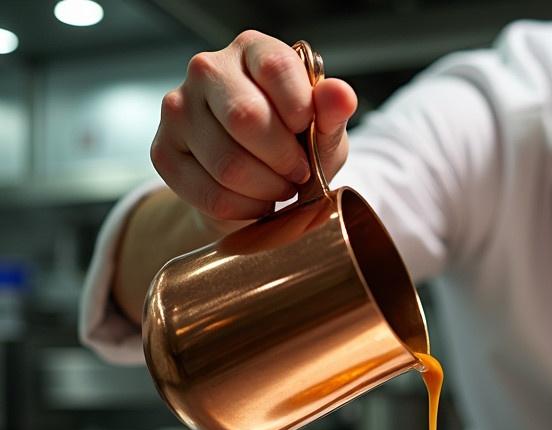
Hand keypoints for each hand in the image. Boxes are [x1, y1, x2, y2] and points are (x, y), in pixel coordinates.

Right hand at [151, 30, 357, 224]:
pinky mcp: (164, 152)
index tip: (308, 131)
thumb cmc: (293, 144)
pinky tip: (257, 202)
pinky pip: (209, 194)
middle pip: (245, 118)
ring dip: (267, 189)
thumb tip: (340, 95)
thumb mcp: (324, 128)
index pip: (275, 67)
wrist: (257, 181)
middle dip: (284, 160)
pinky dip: (245, 209)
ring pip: (227, 163)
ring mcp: (178, 110)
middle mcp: (207, 70)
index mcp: (251, 50)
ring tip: (279, 188)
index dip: (301, 110)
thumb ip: (332, 113)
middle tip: (298, 173)